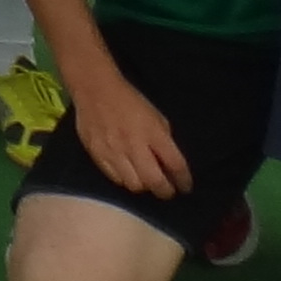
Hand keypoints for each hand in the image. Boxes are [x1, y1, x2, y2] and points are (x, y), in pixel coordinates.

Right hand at [61, 60, 184, 199]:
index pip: (175, 165)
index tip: (185, 186)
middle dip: (164, 191)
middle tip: (167, 191)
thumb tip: (168, 165)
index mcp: (154, 133)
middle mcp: (134, 145)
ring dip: (143, 185)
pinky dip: (124, 179)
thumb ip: (163, 141)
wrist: (95, 89)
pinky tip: (127, 173)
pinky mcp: (97, 154)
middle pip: (154, 181)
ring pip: (133, 184)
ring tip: (145, 180)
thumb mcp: (156, 117)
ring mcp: (114, 152)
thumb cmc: (130, 101)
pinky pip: (115, 178)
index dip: (183, 180)